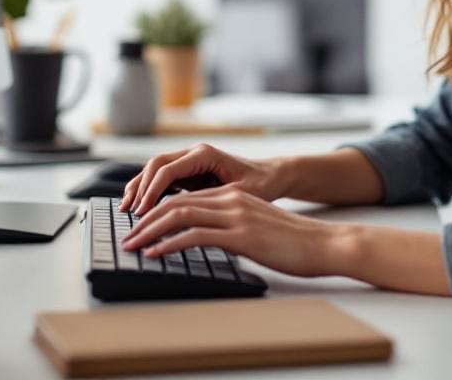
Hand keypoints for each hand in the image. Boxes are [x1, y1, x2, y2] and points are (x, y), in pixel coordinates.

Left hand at [120, 185, 350, 277]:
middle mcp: (230, 201)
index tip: (139, 227)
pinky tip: (155, 253)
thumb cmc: (294, 242)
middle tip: (127, 237)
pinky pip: (195, 236)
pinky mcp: (241, 235)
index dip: (156, 211)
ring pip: (179, 215)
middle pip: (175, 203)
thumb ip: (231, 227)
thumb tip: (208, 239)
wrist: (323, 244)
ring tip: (133, 246)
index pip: (184, 198)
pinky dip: (169, 244)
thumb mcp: (256, 228)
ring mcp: (235, 216)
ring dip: (150, 231)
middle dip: (145, 220)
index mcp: (232, 198)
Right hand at [121, 143, 284, 214]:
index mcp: (204, 154)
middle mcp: (193, 152)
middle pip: (155, 165)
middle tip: (128, 212)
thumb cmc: (260, 186)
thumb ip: (212, 200)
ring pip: (155, 170)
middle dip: (139, 188)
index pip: (167, 170)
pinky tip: (141, 207)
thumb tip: (188, 214)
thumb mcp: (239, 195)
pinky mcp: (188, 171)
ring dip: (139, 188)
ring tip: (126, 209)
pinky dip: (149, 190)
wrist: (271, 177)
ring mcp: (189, 160)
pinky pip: (162, 178)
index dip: (151, 191)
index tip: (142, 212)